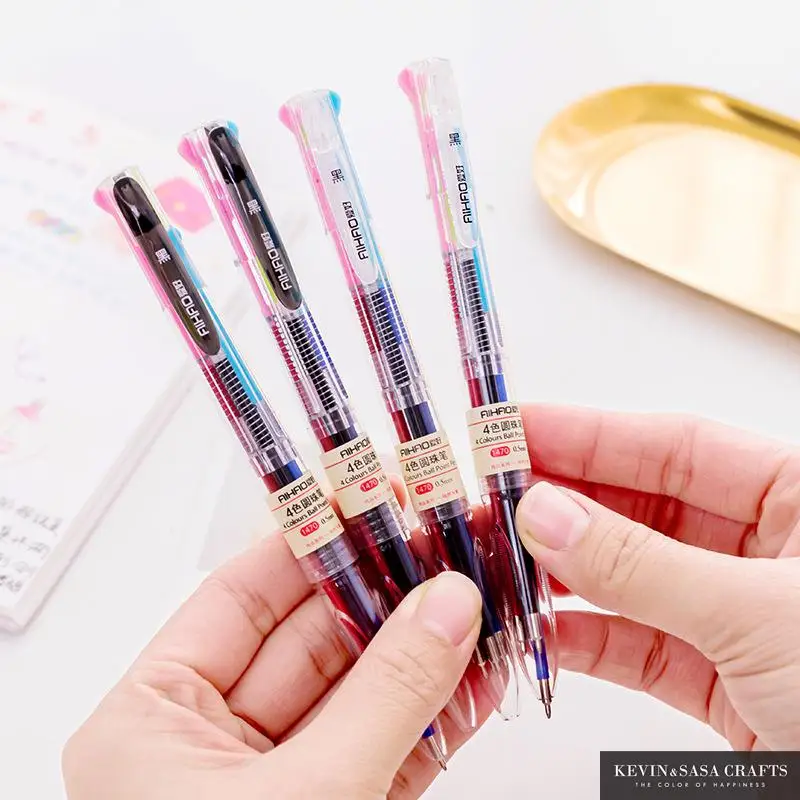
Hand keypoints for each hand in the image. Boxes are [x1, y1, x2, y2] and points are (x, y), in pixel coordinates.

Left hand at [62, 480, 483, 799]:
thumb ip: (385, 697)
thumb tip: (448, 605)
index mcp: (154, 722)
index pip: (242, 597)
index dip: (312, 543)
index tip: (373, 500)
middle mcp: (209, 745)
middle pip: (312, 638)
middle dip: (388, 593)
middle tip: (448, 546)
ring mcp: (279, 781)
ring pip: (360, 690)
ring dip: (423, 648)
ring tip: (479, 597)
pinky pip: (388, 747)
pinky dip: (436, 713)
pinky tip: (477, 671)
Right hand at [516, 405, 799, 750]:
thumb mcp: (758, 614)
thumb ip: (643, 564)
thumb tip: (549, 516)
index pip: (676, 446)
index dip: (591, 431)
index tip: (521, 426)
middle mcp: (763, 551)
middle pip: (641, 505)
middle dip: (564, 499)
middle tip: (494, 489)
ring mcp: (731, 613)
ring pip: (627, 574)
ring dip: (561, 568)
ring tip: (502, 553)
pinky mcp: (714, 677)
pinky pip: (631, 642)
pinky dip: (580, 636)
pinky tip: (538, 624)